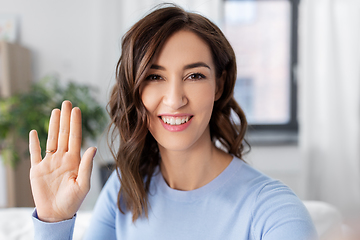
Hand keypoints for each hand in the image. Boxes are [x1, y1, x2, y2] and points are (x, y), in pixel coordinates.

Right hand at [29, 100, 96, 221]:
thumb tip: (92, 147)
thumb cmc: (73, 201)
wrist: (57, 214)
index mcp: (74, 160)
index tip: (77, 109)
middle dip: (65, 118)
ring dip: (52, 125)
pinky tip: (35, 132)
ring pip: (51, 139)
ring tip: (55, 111)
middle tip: (66, 102)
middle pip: (63, 134)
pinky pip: (35, 153)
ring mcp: (49, 163)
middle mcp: (62, 158)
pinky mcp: (37, 170)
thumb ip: (87, 166)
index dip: (76, 123)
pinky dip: (34, 143)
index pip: (75, 137)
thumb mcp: (83, 184)